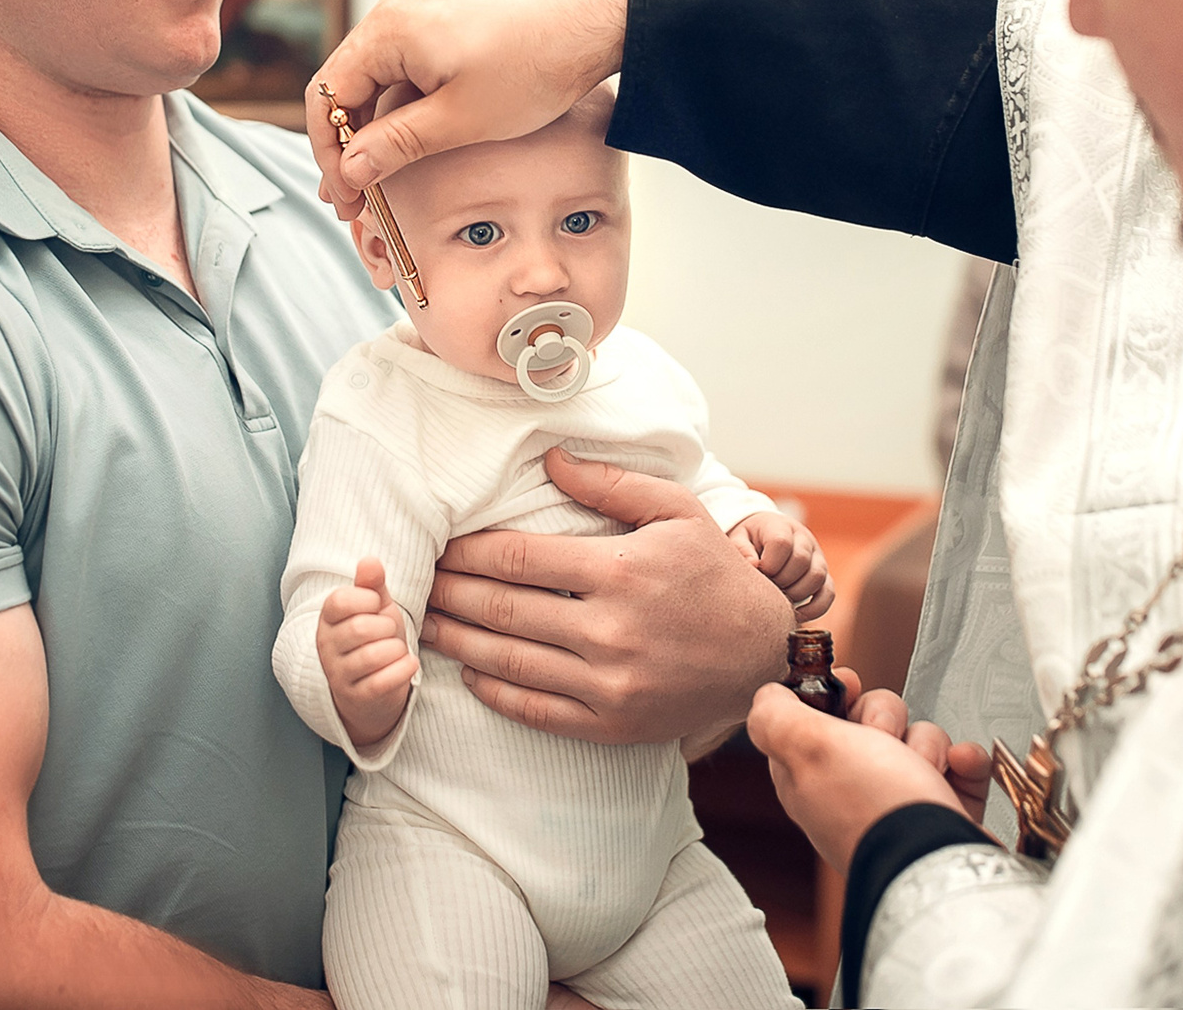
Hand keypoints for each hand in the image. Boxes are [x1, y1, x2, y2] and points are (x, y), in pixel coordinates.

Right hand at [306, 0, 628, 214]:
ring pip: (377, 81)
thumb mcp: (461, 120)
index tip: (345, 197)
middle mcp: (395, 13)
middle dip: (349, 147)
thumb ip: (397, 146)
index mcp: (389, 30)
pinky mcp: (445, 22)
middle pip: (348, 87)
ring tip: (383, 180)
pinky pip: (405, 69)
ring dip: (377, 131)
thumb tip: (350, 171)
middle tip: (356, 200)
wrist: (597, 20)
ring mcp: (420, 14)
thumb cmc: (535, 64)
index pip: (329, 97)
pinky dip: (403, 109)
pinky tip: (412, 145)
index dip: (331, 155)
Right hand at [317, 558, 418, 748]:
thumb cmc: (376, 641)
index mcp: (328, 619)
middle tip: (389, 633)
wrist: (374, 692)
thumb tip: (369, 560)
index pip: (339, 601)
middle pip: (360, 628)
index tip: (376, 608)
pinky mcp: (355, 698)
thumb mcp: (376, 609)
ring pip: (372, 656)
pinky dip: (403, 670)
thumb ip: (372, 585)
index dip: (368, 600)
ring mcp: (338, 675)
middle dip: (386, 628)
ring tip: (396, 651)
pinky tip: (407, 665)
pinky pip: (382, 681)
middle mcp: (326, 646)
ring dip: (396, 650)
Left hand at [420, 448, 792, 744]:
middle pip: (504, 608)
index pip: (519, 557)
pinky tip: (469, 672)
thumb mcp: (678, 511)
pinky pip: (536, 709)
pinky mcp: (611, 723)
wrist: (763, 654)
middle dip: (452, 592)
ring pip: (510, 660)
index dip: (470, 551)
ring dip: (458, 640)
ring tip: (426, 624)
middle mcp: (610, 629)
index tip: (443, 545)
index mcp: (621, 570)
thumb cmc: (716, 573)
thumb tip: (550, 460)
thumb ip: (612, 484)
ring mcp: (609, 683)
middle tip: (419, 582)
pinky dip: (494, 692)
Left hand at [732, 511, 834, 620]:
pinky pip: (829, 593)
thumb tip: (753, 565)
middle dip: (781, 579)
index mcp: (781, 526)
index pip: (782, 543)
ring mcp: (817, 558)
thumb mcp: (739, 538)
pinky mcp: (824, 576)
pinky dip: (816, 608)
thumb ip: (742, 549)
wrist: (767, 537)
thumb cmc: (750, 540)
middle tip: (767, 587)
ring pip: (817, 576)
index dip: (769, 563)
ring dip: (797, 593)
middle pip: (801, 560)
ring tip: (779, 598)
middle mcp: (804, 539)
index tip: (759, 572)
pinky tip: (797, 614)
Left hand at [748, 678, 973, 869]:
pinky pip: (958, 764)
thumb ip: (774, 718)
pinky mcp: (942, 811)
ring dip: (927, 743)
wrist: (938, 864)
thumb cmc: (875, 808)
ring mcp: (901, 801)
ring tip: (924, 769)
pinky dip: (963, 762)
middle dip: (886, 717)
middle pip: (870, 719)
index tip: (848, 686)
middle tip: (884, 739)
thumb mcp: (807, 749)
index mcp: (810, 777)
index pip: (814, 719)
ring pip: (917, 737)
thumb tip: (768, 697)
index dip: (832, 694)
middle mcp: (853, 790)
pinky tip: (957, 769)